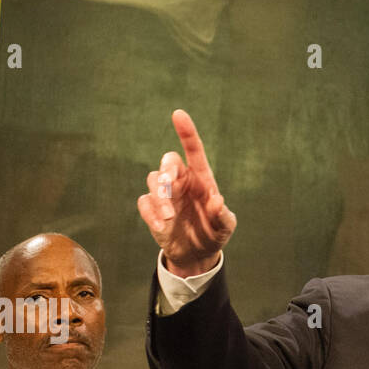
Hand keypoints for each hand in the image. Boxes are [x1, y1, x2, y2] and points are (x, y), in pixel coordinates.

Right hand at [137, 110, 236, 276]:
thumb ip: (222, 215)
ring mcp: (166, 194)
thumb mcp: (225, 226)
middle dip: (166, 171)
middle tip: (169, 183)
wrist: (197, 254)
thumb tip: (217, 200)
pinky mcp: (152, 208)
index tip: (178, 114)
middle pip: (168, 162)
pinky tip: (161, 227)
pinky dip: (150, 213)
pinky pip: (144, 202)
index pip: (194, 150)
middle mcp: (182, 181)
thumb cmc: (214, 232)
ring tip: (169, 218)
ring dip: (159, 197)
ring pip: (153, 180)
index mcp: (202, 179)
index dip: (186, 132)